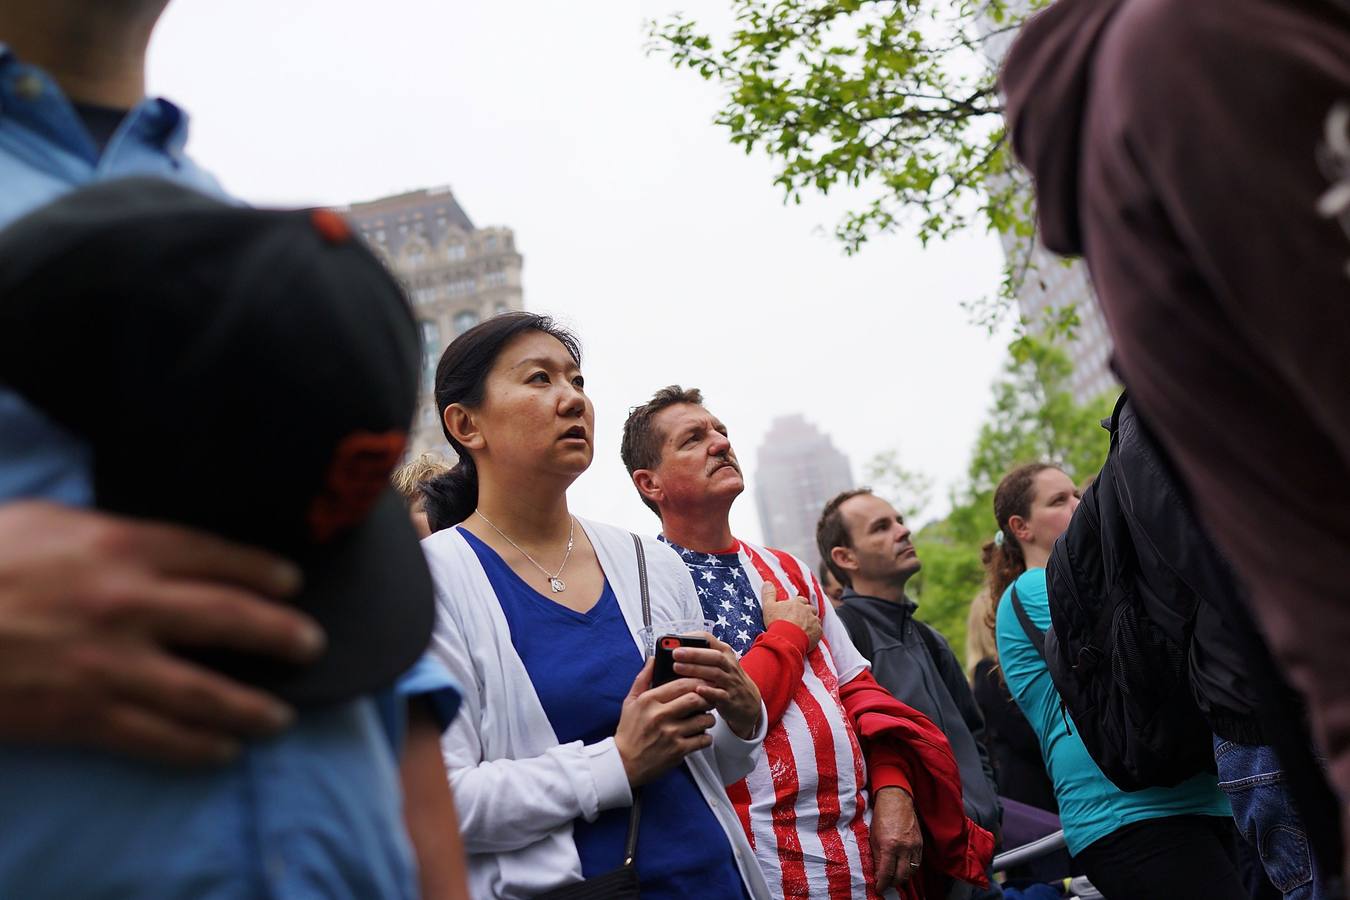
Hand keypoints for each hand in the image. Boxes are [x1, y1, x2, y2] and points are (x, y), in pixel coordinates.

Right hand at [0, 501, 322, 763]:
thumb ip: (105, 533)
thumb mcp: (43, 521)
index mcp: (119, 546)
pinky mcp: (82, 717)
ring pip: (207, 692)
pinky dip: (198, 748)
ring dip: (252, 707)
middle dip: (281, 635)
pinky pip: (157, 739)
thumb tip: (151, 542)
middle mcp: (129, 604)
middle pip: (232, 619)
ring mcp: (110, 665)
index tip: (291, 584)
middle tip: (311, 645)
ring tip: (279, 716)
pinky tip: (222, 752)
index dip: (261, 572)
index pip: (215, 555)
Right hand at [614, 659, 716, 786]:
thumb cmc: (629, 732)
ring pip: (703, 719)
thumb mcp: (630, 701)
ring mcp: (670, 734)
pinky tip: (700, 735)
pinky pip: (703, 739)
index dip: (697, 680)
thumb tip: (654, 659)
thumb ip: (643, 678)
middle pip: (696, 699)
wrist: (624, 763)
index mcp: (649, 701)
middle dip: (706, 697)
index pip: (681, 683)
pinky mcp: (678, 751)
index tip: (702, 682)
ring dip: (708, 718)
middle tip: (707, 699)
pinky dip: (706, 737)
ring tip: (704, 718)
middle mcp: (660, 716)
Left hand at [672, 632, 762, 738]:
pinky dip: (709, 692)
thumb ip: (702, 657)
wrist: (748, 702)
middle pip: (713, 656)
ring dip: (696, 670)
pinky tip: (697, 690)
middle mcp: (729, 665)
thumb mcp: (720, 664)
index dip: (693, 637)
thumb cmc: (727, 679)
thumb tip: (675, 652)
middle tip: (675, 653)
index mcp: (724, 653)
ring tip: (677, 668)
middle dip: (694, 654)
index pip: (710, 639)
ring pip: (715, 674)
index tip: (677, 639)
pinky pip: (720, 695)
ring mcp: (731, 682)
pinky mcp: (730, 699)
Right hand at [758, 582, 821, 648]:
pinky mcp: (818, 632)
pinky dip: (814, 633)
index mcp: (797, 603)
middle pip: (810, 609)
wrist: (786, 639)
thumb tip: (767, 582)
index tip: (794, 610)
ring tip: (803, 630)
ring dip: (811, 623)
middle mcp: (807, 610)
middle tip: (799, 621)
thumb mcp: (769, 607)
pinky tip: (807, 638)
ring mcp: (814, 621)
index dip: (798, 605)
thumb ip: (769, 594)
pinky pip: (818, 631)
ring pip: (815, 620)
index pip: (801, 600)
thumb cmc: (777, 622)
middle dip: (806, 613)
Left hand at [870, 786, 923, 889]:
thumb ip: (876, 857)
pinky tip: (904, 868)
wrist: (896, 800)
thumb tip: (877, 873)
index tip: (879, 888)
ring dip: (903, 877)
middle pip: (901, 876)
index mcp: (889, 845)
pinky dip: (910, 868)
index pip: (887, 873)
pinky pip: (917, 862)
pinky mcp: (920, 843)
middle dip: (893, 883)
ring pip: (911, 871)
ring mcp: (914, 846)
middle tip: (886, 883)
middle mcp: (904, 847)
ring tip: (894, 877)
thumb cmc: (882, 816)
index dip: (882, 884)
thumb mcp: (874, 837)